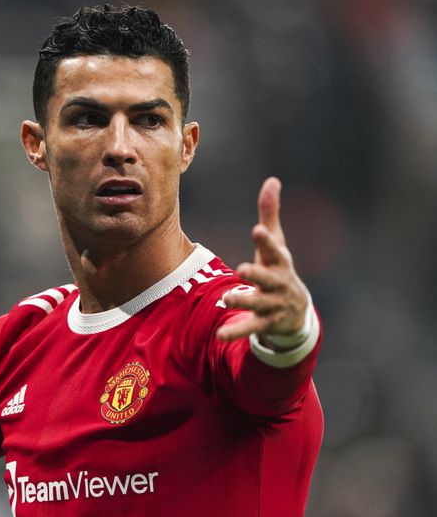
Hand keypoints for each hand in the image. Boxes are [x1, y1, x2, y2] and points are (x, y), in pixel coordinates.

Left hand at [216, 177, 308, 342]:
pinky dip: (236, 332)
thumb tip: (272, 180)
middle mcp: (278, 284)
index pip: (274, 250)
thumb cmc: (279, 270)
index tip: (257, 230)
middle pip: (268, 279)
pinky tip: (220, 336)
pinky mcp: (266, 323)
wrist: (296, 312)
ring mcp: (273, 305)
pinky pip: (250, 328)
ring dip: (243, 301)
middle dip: (256, 274)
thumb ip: (270, 214)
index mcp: (279, 262)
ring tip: (225, 299)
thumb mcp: (275, 244)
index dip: (266, 241)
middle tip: (241, 268)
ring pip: (258, 304)